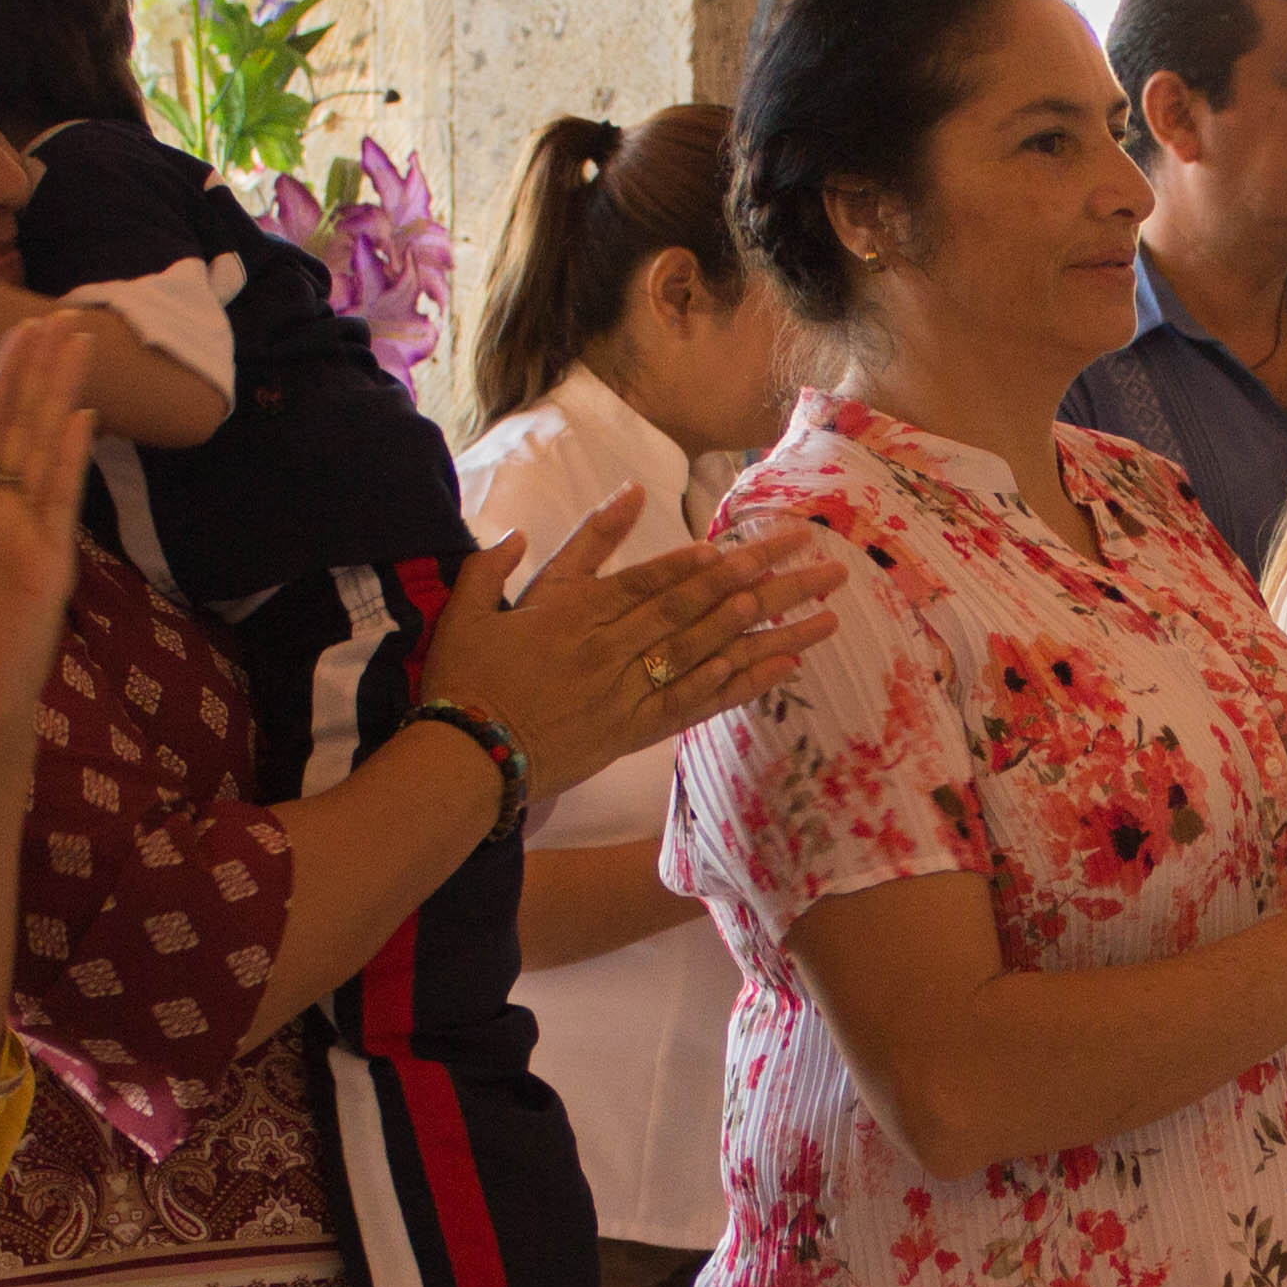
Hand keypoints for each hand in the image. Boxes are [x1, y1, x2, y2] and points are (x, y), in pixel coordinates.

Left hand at [0, 308, 102, 739]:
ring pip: (44, 453)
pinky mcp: (46, 575)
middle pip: (23, 430)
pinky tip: (82, 420)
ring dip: (60, 395)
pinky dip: (69, 465)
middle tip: (62, 312)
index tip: (15, 328)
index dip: (1, 380)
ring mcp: (31, 545)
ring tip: (78, 342)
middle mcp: (7, 524)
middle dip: (41, 370)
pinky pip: (57, 510)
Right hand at [415, 493, 847, 800]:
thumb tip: (519, 529)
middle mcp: (610, 647)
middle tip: (815, 558)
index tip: (749, 544)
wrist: (463, 758)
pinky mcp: (633, 731)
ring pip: (710, 652)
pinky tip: (782, 668)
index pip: (650, 580)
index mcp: (574, 610)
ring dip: (771, 630)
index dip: (702, 561)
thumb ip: (497, 562)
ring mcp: (627, 690)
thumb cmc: (462, 678)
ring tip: (824, 611)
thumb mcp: (469, 607)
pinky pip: (696, 704)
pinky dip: (739, 685)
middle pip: (696, 607)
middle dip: (761, 579)